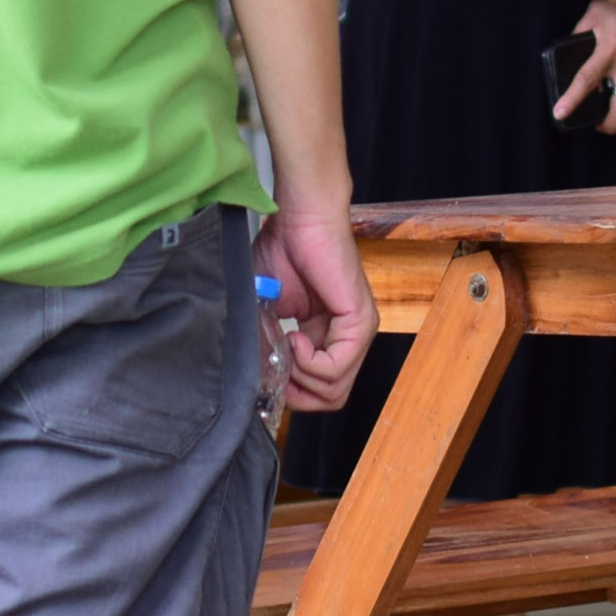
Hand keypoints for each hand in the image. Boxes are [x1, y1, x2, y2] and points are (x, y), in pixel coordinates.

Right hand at [255, 201, 373, 412]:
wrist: (300, 218)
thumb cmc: (282, 250)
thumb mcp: (265, 311)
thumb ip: (265, 347)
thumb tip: (255, 384)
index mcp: (327, 337)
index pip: (318, 390)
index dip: (290, 393)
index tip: (266, 373)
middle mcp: (348, 339)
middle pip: (329, 398)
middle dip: (296, 392)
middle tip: (276, 366)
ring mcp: (358, 333)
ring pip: (333, 391)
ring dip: (300, 376)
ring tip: (284, 345)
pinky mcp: (360, 323)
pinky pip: (335, 369)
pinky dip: (308, 362)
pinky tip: (293, 337)